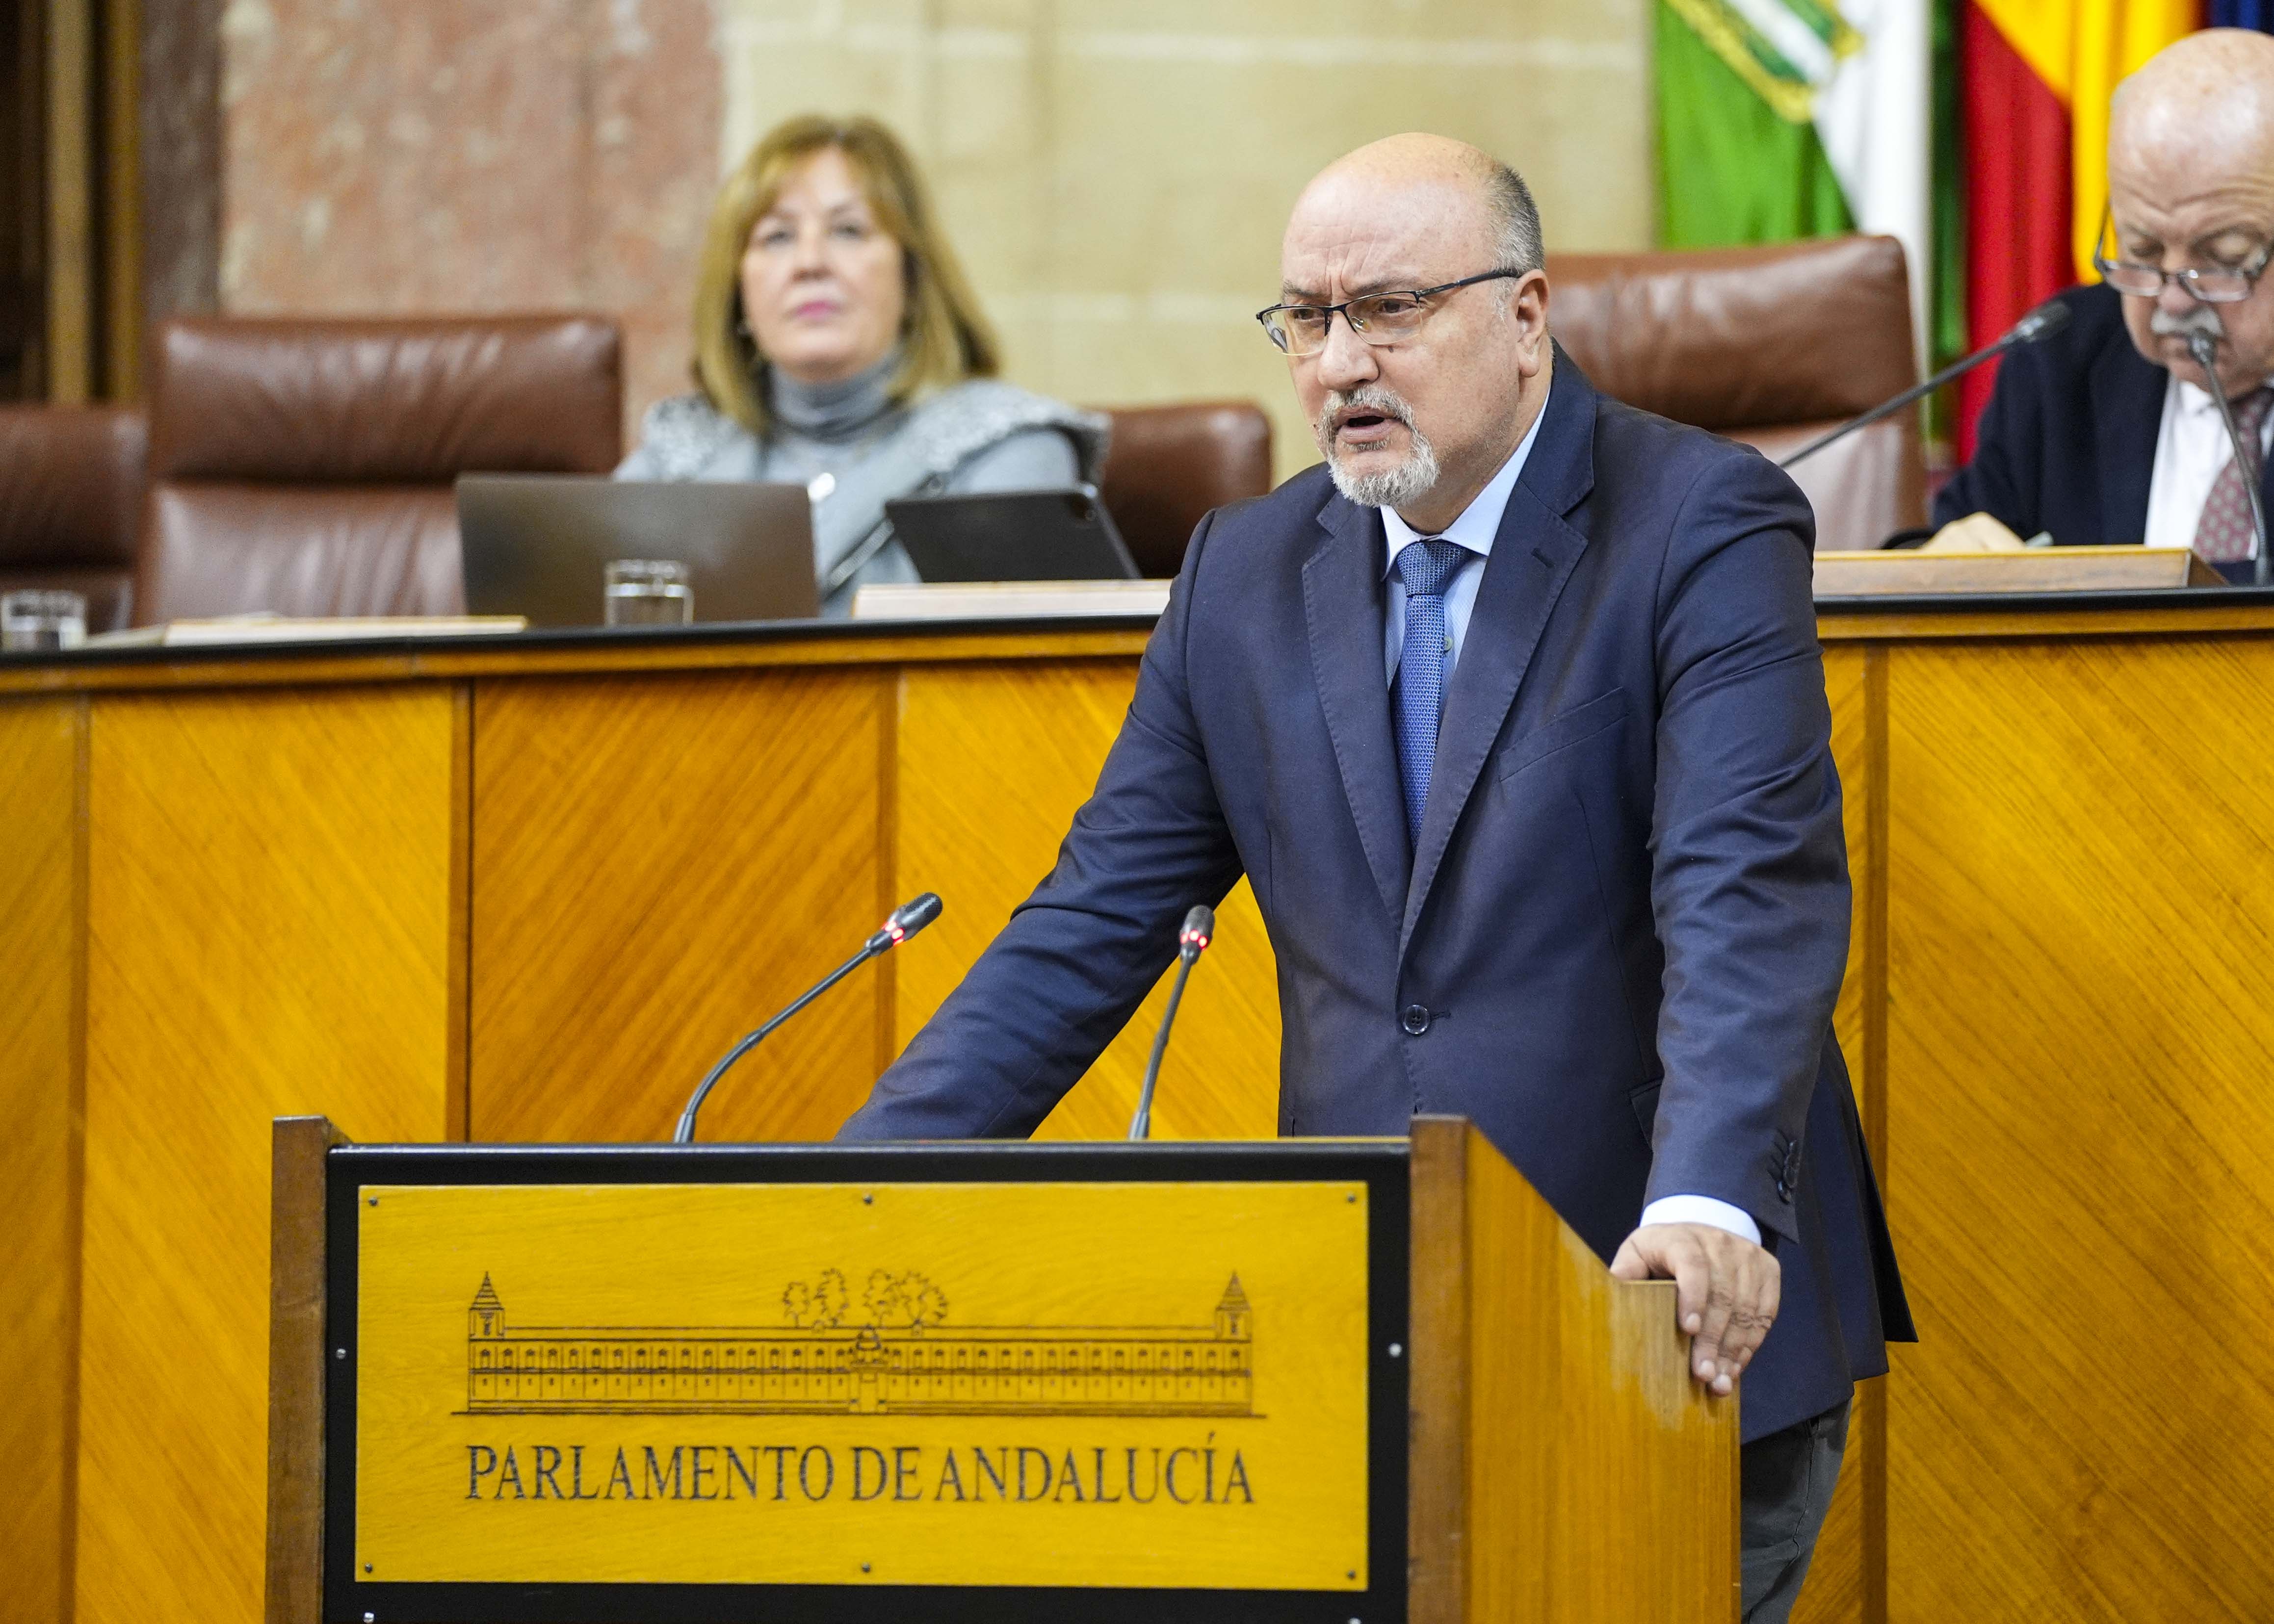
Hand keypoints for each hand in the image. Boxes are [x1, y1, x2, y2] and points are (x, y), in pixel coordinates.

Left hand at [1610, 1222, 1780, 1395]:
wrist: (1702, 1231)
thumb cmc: (1662, 1251)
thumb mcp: (1638, 1253)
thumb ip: (1626, 1273)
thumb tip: (1609, 1299)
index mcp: (1682, 1238)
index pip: (1692, 1264)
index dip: (1692, 1297)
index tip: (1688, 1330)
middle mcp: (1720, 1243)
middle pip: (1722, 1295)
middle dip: (1712, 1340)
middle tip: (1703, 1374)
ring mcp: (1748, 1256)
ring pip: (1746, 1309)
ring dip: (1733, 1350)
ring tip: (1720, 1382)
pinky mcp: (1768, 1270)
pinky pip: (1765, 1313)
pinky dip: (1751, 1344)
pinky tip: (1736, 1367)